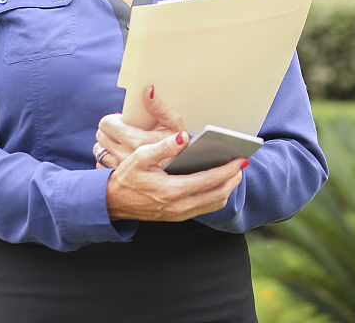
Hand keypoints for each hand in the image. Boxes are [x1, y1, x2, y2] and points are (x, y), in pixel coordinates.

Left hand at [95, 85, 183, 168]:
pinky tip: (120, 157)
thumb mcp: (175, 124)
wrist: (181, 174)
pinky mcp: (116, 178)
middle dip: (110, 130)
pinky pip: (101, 164)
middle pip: (101, 136)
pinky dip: (108, 158)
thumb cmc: (180, 147)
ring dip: (108, 144)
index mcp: (136, 141)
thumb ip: (159, 108)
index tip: (124, 121)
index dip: (114, 119)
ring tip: (122, 143)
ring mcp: (119, 169)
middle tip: (125, 130)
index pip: (107, 124)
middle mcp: (124, 156)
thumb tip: (147, 90)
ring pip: (99, 150)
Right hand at [105, 131, 247, 220]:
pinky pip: (206, 207)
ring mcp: (180, 213)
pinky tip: (218, 182)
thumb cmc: (126, 177)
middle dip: (233, 178)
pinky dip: (217, 195)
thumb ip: (162, 147)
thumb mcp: (140, 157)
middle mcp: (179, 206)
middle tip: (241, 163)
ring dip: (227, 188)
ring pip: (214, 203)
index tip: (241, 159)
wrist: (112, 202)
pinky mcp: (178, 216)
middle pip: (218, 193)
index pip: (210, 180)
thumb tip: (183, 137)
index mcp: (173, 190)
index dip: (229, 169)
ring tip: (234, 172)